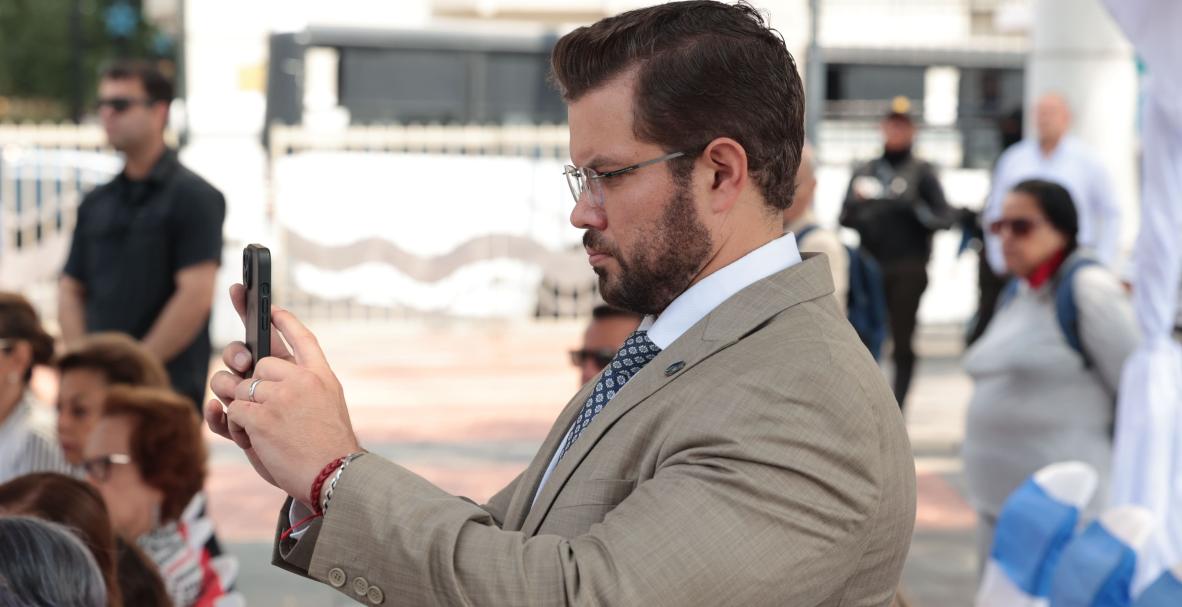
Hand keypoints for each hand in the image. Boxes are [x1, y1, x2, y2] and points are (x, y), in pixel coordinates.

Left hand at [215, 289, 361, 506]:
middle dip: (246, 382)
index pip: (301, 338)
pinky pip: (231, 411)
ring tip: (252, 425)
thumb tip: (250, 379)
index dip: (284, 321)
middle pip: (257, 363)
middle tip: (253, 402)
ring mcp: (279, 396)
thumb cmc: (327, 449)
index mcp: (320, 376)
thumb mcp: (327, 407)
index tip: (270, 309)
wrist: (334, 476)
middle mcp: (300, 379)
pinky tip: (252, 439)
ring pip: (236, 386)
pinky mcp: (260, 416)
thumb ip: (300, 388)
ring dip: (236, 405)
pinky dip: (235, 427)